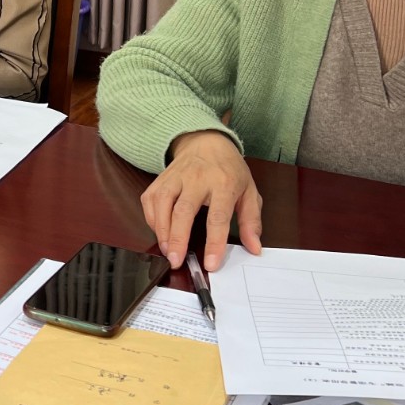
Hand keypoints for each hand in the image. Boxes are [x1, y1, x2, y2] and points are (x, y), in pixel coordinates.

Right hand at [139, 130, 263, 270]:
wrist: (206, 141)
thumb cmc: (229, 170)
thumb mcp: (249, 191)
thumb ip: (251, 221)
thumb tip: (254, 248)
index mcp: (224, 183)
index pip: (218, 217)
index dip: (214, 242)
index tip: (211, 264)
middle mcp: (197, 179)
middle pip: (184, 211)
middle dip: (178, 239)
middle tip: (177, 261)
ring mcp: (176, 177)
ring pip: (162, 204)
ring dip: (162, 231)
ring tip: (167, 252)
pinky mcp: (160, 179)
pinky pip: (150, 200)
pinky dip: (152, 219)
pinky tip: (159, 233)